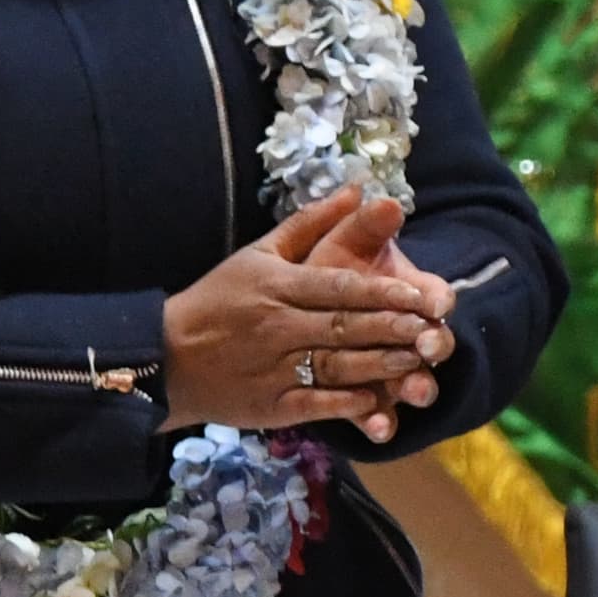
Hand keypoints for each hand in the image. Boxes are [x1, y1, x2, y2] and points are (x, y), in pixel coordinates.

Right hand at [157, 188, 451, 442]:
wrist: (164, 357)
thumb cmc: (217, 300)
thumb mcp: (257, 254)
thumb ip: (309, 224)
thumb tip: (356, 190)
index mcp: (278, 287)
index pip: (338, 288)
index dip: (382, 292)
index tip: (421, 296)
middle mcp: (278, 327)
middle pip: (343, 327)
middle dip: (391, 329)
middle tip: (433, 331)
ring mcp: (273, 369)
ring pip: (334, 367)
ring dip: (378, 367)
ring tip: (417, 364)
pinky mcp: (268, 406)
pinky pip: (312, 406)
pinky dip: (344, 406)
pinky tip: (376, 403)